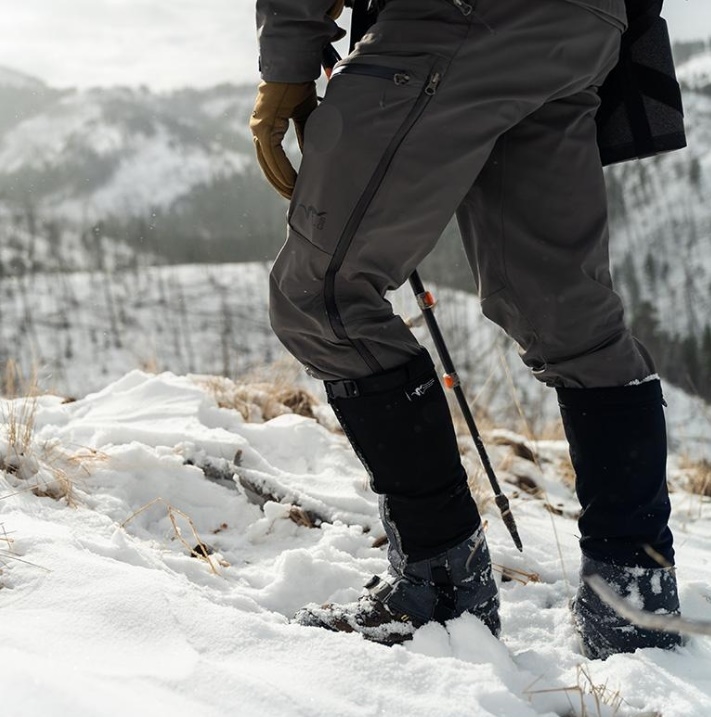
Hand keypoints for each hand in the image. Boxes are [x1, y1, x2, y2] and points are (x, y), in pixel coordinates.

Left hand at [249, 81, 317, 198]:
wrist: (293, 64)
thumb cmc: (298, 86)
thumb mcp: (304, 115)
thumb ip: (304, 137)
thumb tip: (309, 156)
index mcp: (267, 127)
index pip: (272, 158)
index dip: (282, 175)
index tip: (293, 189)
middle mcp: (259, 129)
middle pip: (267, 165)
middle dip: (280, 184)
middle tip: (293, 199)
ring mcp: (258, 128)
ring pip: (268, 163)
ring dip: (281, 181)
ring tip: (293, 195)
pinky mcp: (262, 126)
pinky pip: (271, 155)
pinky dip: (282, 170)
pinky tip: (292, 182)